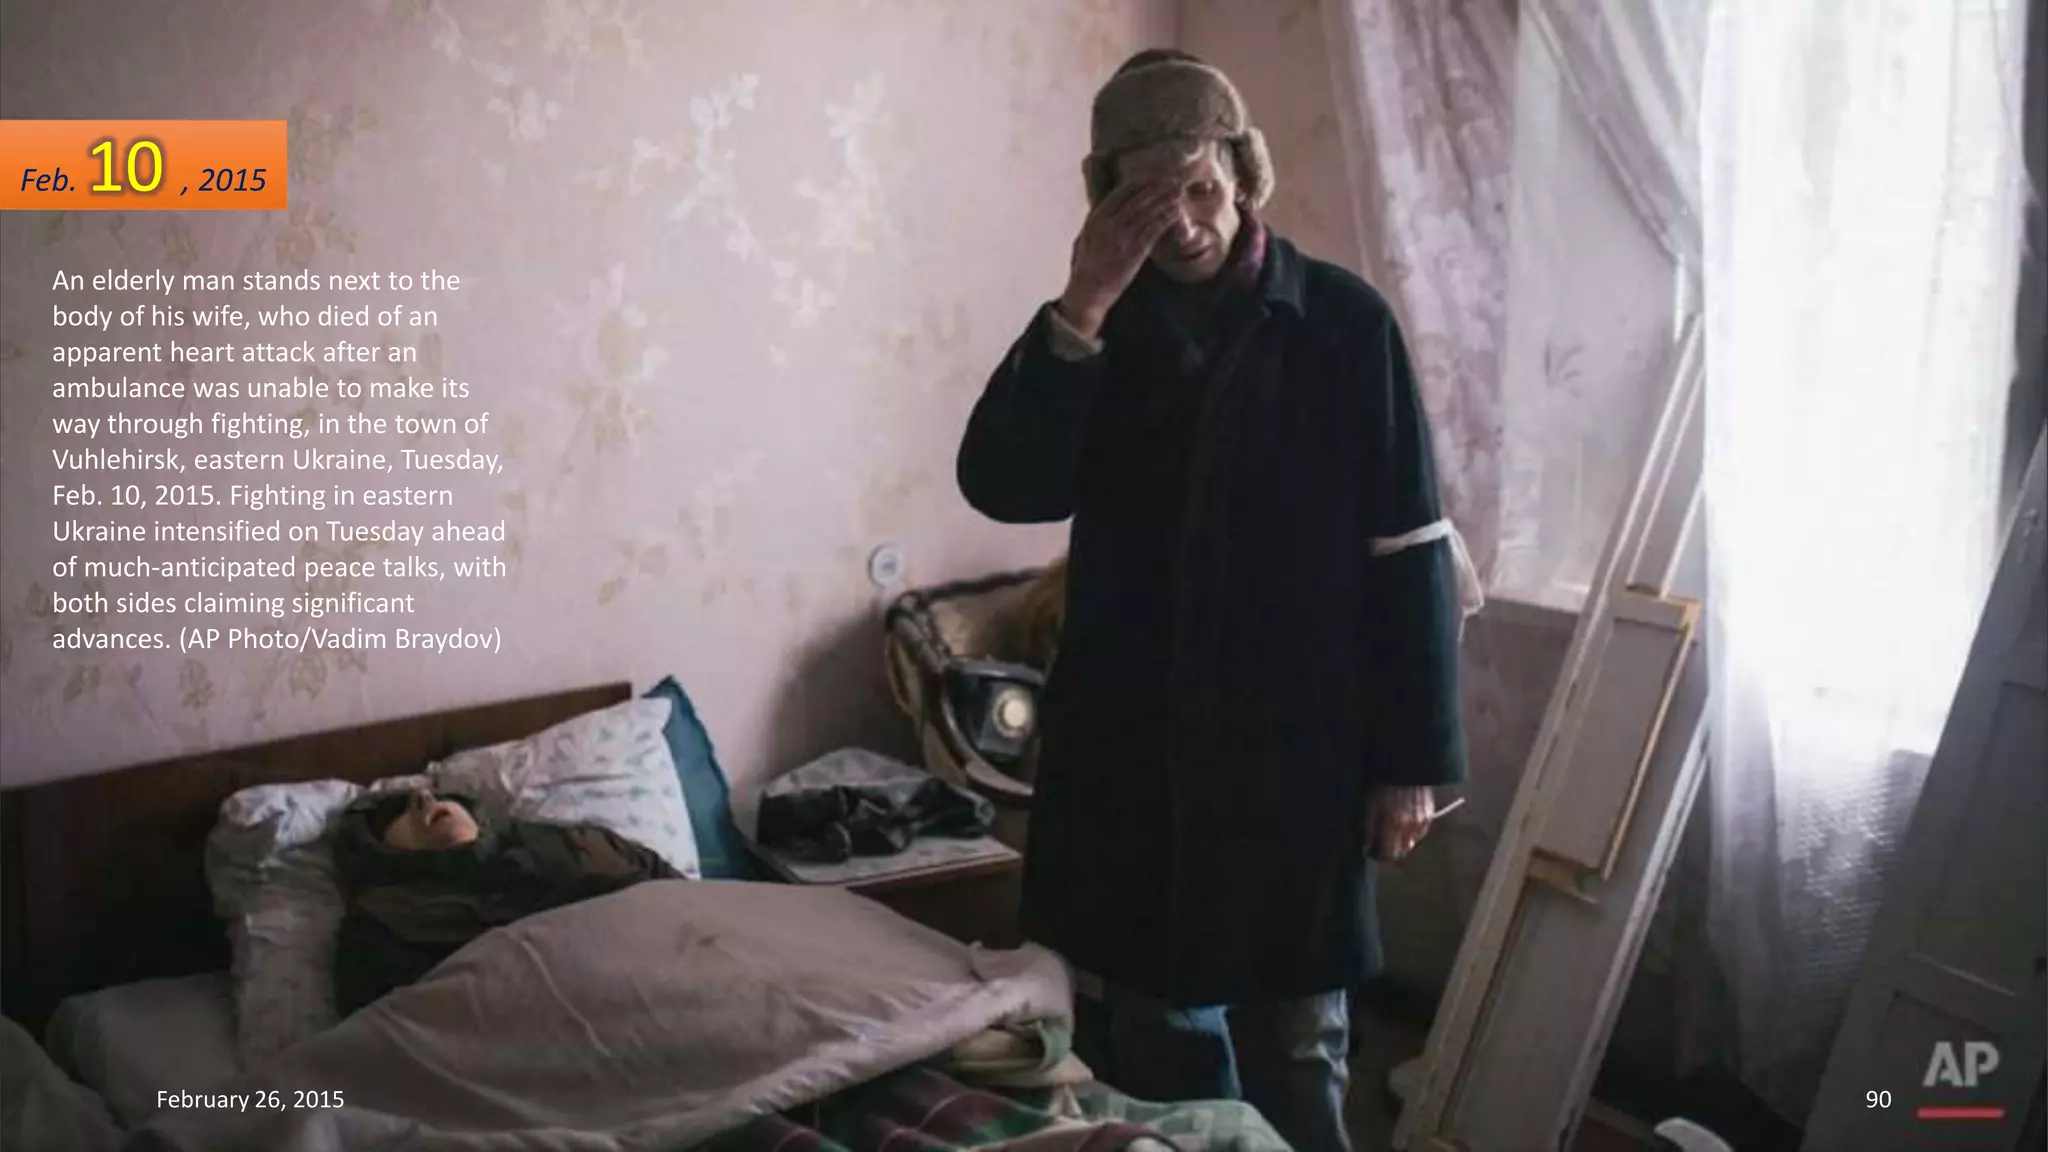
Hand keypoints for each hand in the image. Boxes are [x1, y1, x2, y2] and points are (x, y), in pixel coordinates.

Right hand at [1056, 177, 1181, 338]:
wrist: (1087, 293)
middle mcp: (1109, 223)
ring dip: (1167, 199)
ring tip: (1179, 192)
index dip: (1142, 181)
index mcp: (1096, 218)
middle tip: (1174, 180)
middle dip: (1159, 187)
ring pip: (1149, 211)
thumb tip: (1105, 211)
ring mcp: (1122, 236)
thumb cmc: (1085, 269)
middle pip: (1139, 197)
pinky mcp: (1135, 251)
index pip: (1122, 192)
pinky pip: (1154, 229)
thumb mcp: (1084, 239)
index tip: (1155, 176)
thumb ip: (1097, 223)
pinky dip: (1167, 218)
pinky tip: (1177, 212)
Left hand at [1367, 785, 1435, 861]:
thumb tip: (1366, 847)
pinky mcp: (1430, 814)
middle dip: (1390, 850)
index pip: (1389, 854)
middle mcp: (1411, 827)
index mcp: (1394, 825)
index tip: (1371, 851)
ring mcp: (1423, 821)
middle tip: (1380, 842)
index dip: (1379, 855)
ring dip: (1402, 841)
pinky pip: (1420, 832)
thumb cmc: (1383, 783)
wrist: (1406, 765)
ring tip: (1392, 830)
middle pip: (1402, 852)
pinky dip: (1412, 832)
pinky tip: (1403, 823)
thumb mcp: (1369, 805)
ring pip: (1412, 843)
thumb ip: (1368, 829)